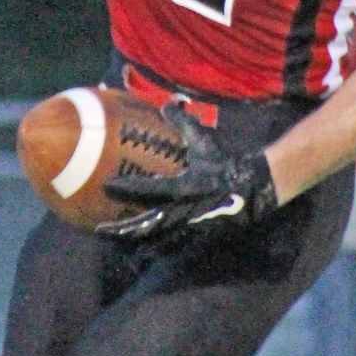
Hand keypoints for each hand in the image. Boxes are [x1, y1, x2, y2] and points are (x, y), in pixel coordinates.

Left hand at [97, 104, 277, 242]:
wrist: (253, 188)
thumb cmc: (225, 163)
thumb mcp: (204, 142)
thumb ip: (184, 124)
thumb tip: (167, 104)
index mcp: (183, 186)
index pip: (148, 188)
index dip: (126, 188)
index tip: (106, 185)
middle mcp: (183, 209)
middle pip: (146, 223)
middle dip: (123, 229)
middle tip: (101, 232)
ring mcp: (190, 226)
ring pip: (157, 238)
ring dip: (135, 240)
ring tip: (115, 242)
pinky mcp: (198, 236)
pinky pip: (172, 244)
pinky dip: (155, 246)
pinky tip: (141, 250)